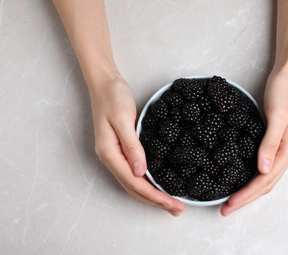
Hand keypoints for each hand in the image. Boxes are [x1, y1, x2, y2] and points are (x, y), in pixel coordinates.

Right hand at [90, 75, 184, 215]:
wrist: (104, 84)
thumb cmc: (113, 98)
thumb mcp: (123, 119)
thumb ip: (132, 146)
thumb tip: (140, 172)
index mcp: (110, 153)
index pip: (134, 182)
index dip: (154, 195)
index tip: (171, 203)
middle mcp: (111, 158)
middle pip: (134, 188)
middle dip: (155, 201)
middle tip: (177, 210)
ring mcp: (115, 155)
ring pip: (133, 184)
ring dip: (152, 195)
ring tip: (170, 204)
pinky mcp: (121, 150)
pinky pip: (134, 174)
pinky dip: (147, 184)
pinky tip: (158, 186)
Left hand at [221, 71, 287, 215]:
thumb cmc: (284, 91)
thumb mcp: (277, 115)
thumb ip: (270, 143)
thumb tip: (263, 170)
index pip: (266, 179)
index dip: (247, 194)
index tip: (229, 204)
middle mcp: (287, 153)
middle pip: (266, 184)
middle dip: (246, 199)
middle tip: (225, 209)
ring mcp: (283, 148)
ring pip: (266, 178)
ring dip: (249, 191)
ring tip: (231, 201)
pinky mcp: (275, 142)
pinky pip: (264, 167)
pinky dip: (253, 178)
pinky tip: (242, 180)